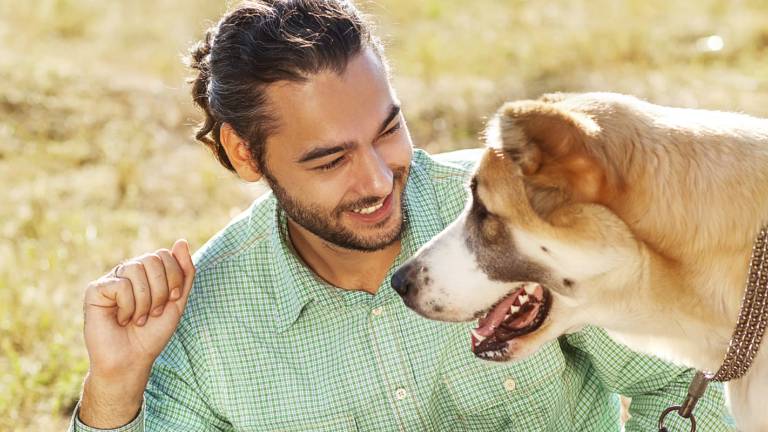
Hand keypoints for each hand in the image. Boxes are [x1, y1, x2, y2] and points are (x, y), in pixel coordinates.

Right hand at [79, 239, 194, 426]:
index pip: (165, 255)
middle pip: (153, 259)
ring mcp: (111, 279)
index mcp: (147, 273)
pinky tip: (120, 319)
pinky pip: (120, 285)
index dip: (174, 279)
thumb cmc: (153, 333)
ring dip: (144, 301)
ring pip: (136, 269)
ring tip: (137, 318)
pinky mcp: (95, 290)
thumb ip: (184, 272)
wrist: (132, 360)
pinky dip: (128, 306)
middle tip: (153, 312)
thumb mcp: (177, 301)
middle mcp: (128, 272)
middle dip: (161, 290)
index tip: (170, 302)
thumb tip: (181, 241)